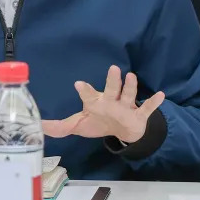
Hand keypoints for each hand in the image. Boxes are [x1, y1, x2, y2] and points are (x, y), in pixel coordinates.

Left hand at [42, 65, 164, 143]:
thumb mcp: (79, 125)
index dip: (84, 90)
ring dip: (130, 87)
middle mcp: (111, 102)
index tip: (78, 83)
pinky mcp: (139, 116)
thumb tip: (39, 126)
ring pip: (129, 96)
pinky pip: (147, 109)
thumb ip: (61, 127)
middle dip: (112, 80)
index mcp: (96, 103)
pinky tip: (160, 95)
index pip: (89, 95)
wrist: (122, 130)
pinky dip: (153, 102)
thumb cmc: (99, 122)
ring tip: (131, 76)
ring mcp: (126, 108)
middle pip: (111, 89)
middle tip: (113, 69)